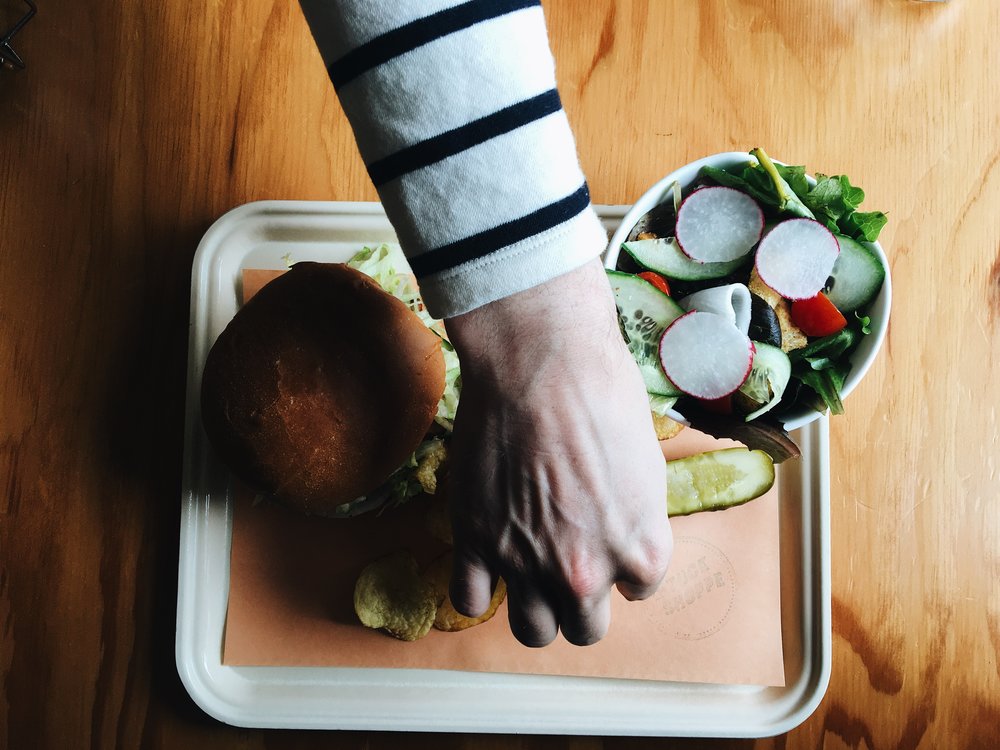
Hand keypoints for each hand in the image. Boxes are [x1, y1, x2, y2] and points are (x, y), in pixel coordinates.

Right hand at [444, 258, 672, 646]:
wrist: (540, 361)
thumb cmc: (602, 394)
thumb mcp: (645, 463)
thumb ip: (633, 516)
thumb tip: (618, 527)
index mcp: (642, 550)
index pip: (639, 591)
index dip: (621, 564)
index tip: (605, 538)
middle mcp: (588, 570)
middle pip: (585, 629)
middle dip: (579, 601)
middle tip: (567, 564)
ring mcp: (528, 562)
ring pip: (534, 631)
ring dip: (534, 609)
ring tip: (528, 574)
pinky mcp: (475, 542)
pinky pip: (471, 601)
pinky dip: (479, 589)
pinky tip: (485, 562)